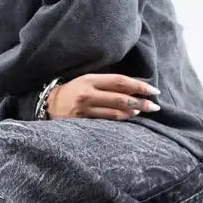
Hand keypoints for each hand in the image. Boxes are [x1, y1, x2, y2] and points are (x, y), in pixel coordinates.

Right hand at [46, 73, 160, 119]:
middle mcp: (88, 94)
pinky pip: (106, 122)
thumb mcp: (87, 80)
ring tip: (143, 111)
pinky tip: (129, 117)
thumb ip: (107, 82)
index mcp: (90, 80)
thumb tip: (133, 87)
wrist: (47, 104)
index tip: (153, 90)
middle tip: (155, 106)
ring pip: (115, 113)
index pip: (120, 81)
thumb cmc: (72, 90)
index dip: (139, 86)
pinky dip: (120, 120)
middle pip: (120, 98)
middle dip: (141, 102)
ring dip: (132, 112)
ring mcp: (84, 109)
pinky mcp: (81, 122)